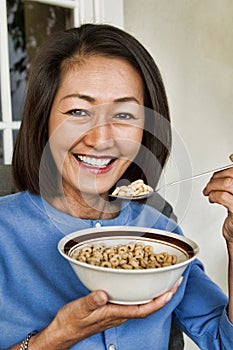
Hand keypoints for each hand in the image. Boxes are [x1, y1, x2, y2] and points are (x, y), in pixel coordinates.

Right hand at [32, 277, 181, 349]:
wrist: (64, 331)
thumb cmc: (72, 321)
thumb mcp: (79, 309)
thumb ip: (92, 301)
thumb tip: (104, 294)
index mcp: (115, 313)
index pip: (143, 309)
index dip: (159, 301)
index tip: (170, 290)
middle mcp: (119, 313)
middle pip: (147, 305)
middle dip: (163, 294)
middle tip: (174, 280)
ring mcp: (117, 311)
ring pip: (142, 303)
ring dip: (155, 292)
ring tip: (163, 279)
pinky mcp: (112, 308)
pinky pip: (132, 301)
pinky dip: (141, 292)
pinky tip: (141, 284)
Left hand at [203, 154, 232, 241]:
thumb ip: (231, 178)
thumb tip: (231, 158)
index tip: (230, 157)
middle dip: (218, 176)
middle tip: (211, 182)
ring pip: (228, 183)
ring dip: (213, 185)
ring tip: (209, 190)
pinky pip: (223, 196)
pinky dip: (213, 195)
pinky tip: (211, 198)